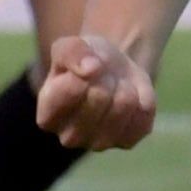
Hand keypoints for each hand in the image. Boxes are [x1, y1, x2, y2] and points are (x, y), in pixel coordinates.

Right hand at [36, 30, 157, 150]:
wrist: (112, 73)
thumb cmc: (84, 61)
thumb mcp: (70, 46)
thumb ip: (71, 52)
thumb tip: (90, 68)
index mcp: (47, 117)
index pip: (72, 88)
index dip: (84, 67)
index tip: (84, 66)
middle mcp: (69, 137)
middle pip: (99, 97)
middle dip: (105, 77)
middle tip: (102, 77)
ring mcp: (99, 144)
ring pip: (123, 104)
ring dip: (124, 86)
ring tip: (115, 86)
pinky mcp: (127, 142)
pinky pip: (143, 112)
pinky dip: (141, 97)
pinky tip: (128, 98)